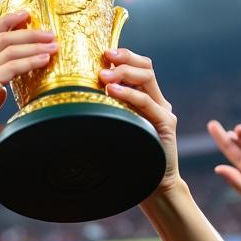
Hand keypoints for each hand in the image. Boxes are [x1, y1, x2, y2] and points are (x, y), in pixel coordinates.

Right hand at [0, 12, 57, 177]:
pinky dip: (31, 60)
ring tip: (53, 42)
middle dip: (22, 27)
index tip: (22, 19)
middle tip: (44, 25)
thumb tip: (3, 95)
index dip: (3, 26)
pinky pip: (12, 66)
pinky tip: (46, 59)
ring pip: (7, 48)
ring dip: (33, 42)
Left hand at [98, 48, 180, 194]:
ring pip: (147, 78)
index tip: (102, 53)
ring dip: (123, 72)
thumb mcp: (114, 130)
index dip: (123, 55)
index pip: (140, 67)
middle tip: (103, 59)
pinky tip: (111, 91)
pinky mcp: (166, 123)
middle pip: (145, 66)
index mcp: (147, 99)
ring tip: (103, 75)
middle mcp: (158, 102)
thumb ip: (106, 113)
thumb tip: (74, 99)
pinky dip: (129, 94)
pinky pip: (147, 102)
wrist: (153, 187)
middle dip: (123, 59)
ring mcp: (164, 111)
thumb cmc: (128, 160)